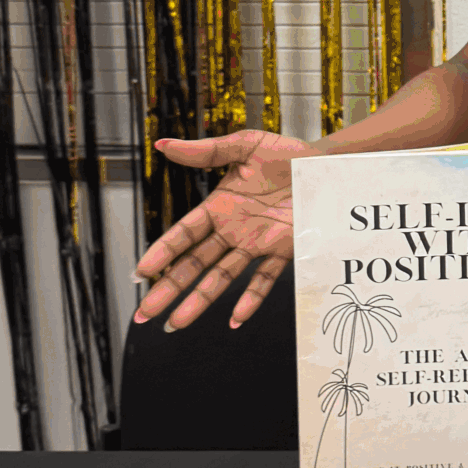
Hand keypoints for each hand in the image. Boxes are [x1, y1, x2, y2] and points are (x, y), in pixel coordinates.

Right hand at [134, 131, 314, 328]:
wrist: (326, 165)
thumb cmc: (286, 154)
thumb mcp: (244, 145)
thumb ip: (206, 152)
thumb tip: (163, 144)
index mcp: (218, 207)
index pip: (183, 235)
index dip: (162, 253)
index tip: (141, 272)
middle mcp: (232, 231)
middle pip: (193, 264)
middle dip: (168, 288)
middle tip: (145, 311)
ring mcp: (256, 244)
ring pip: (221, 278)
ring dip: (199, 300)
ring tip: (177, 323)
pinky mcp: (283, 251)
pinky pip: (265, 279)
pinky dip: (252, 299)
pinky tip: (236, 318)